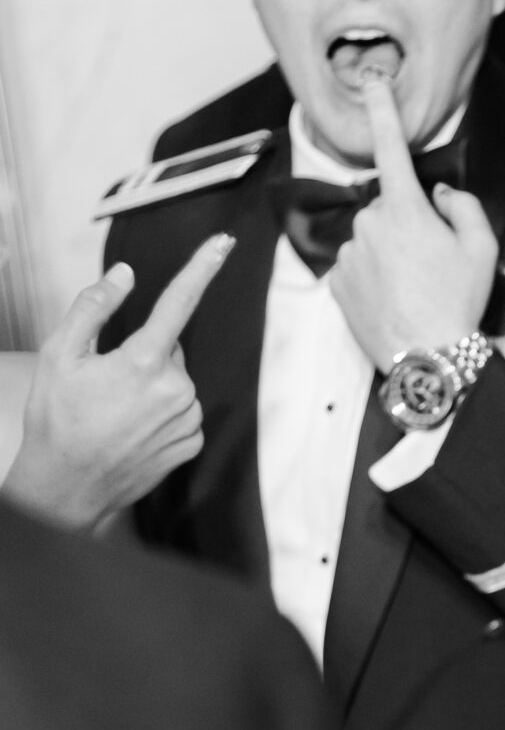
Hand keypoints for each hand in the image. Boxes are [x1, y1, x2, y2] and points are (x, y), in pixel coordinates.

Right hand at [3, 236, 231, 527]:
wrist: (67, 487)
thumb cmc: (57, 422)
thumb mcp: (60, 354)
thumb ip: (93, 307)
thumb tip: (125, 275)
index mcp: (144, 362)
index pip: (179, 302)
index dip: (202, 267)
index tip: (223, 243)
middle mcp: (175, 389)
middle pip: (168, 349)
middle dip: (144, 354)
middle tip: (106, 382)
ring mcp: (186, 420)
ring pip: (177, 382)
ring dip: (152, 386)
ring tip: (115, 410)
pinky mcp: (191, 444)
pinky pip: (183, 413)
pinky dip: (162, 414)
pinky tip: (132, 428)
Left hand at [328, 77, 497, 370]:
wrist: (429, 360)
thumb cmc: (459, 302)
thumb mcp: (482, 249)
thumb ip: (464, 207)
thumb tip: (441, 195)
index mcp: (405, 209)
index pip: (391, 147)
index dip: (383, 109)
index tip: (372, 80)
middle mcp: (369, 223)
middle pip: (387, 209)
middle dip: (405, 227)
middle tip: (431, 267)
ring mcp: (349, 254)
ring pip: (369, 240)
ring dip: (387, 255)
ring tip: (412, 291)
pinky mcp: (336, 283)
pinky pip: (355, 268)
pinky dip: (371, 279)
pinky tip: (392, 301)